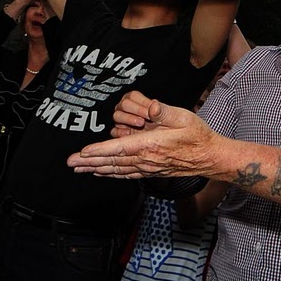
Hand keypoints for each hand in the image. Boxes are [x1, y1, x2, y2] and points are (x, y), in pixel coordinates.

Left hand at [66, 92, 213, 177]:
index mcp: (152, 145)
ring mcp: (148, 168)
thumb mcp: (184, 117)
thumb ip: (164, 111)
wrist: (210, 157)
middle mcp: (147, 160)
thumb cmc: (198, 135)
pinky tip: (102, 172)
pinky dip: (111, 173)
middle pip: (112, 162)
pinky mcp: (151, 171)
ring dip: (96, 168)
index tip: (82, 153)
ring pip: (117, 169)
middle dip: (89, 162)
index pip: (119, 149)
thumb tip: (151, 107)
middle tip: (70, 163)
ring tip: (79, 168)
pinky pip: (126, 174)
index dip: (99, 151)